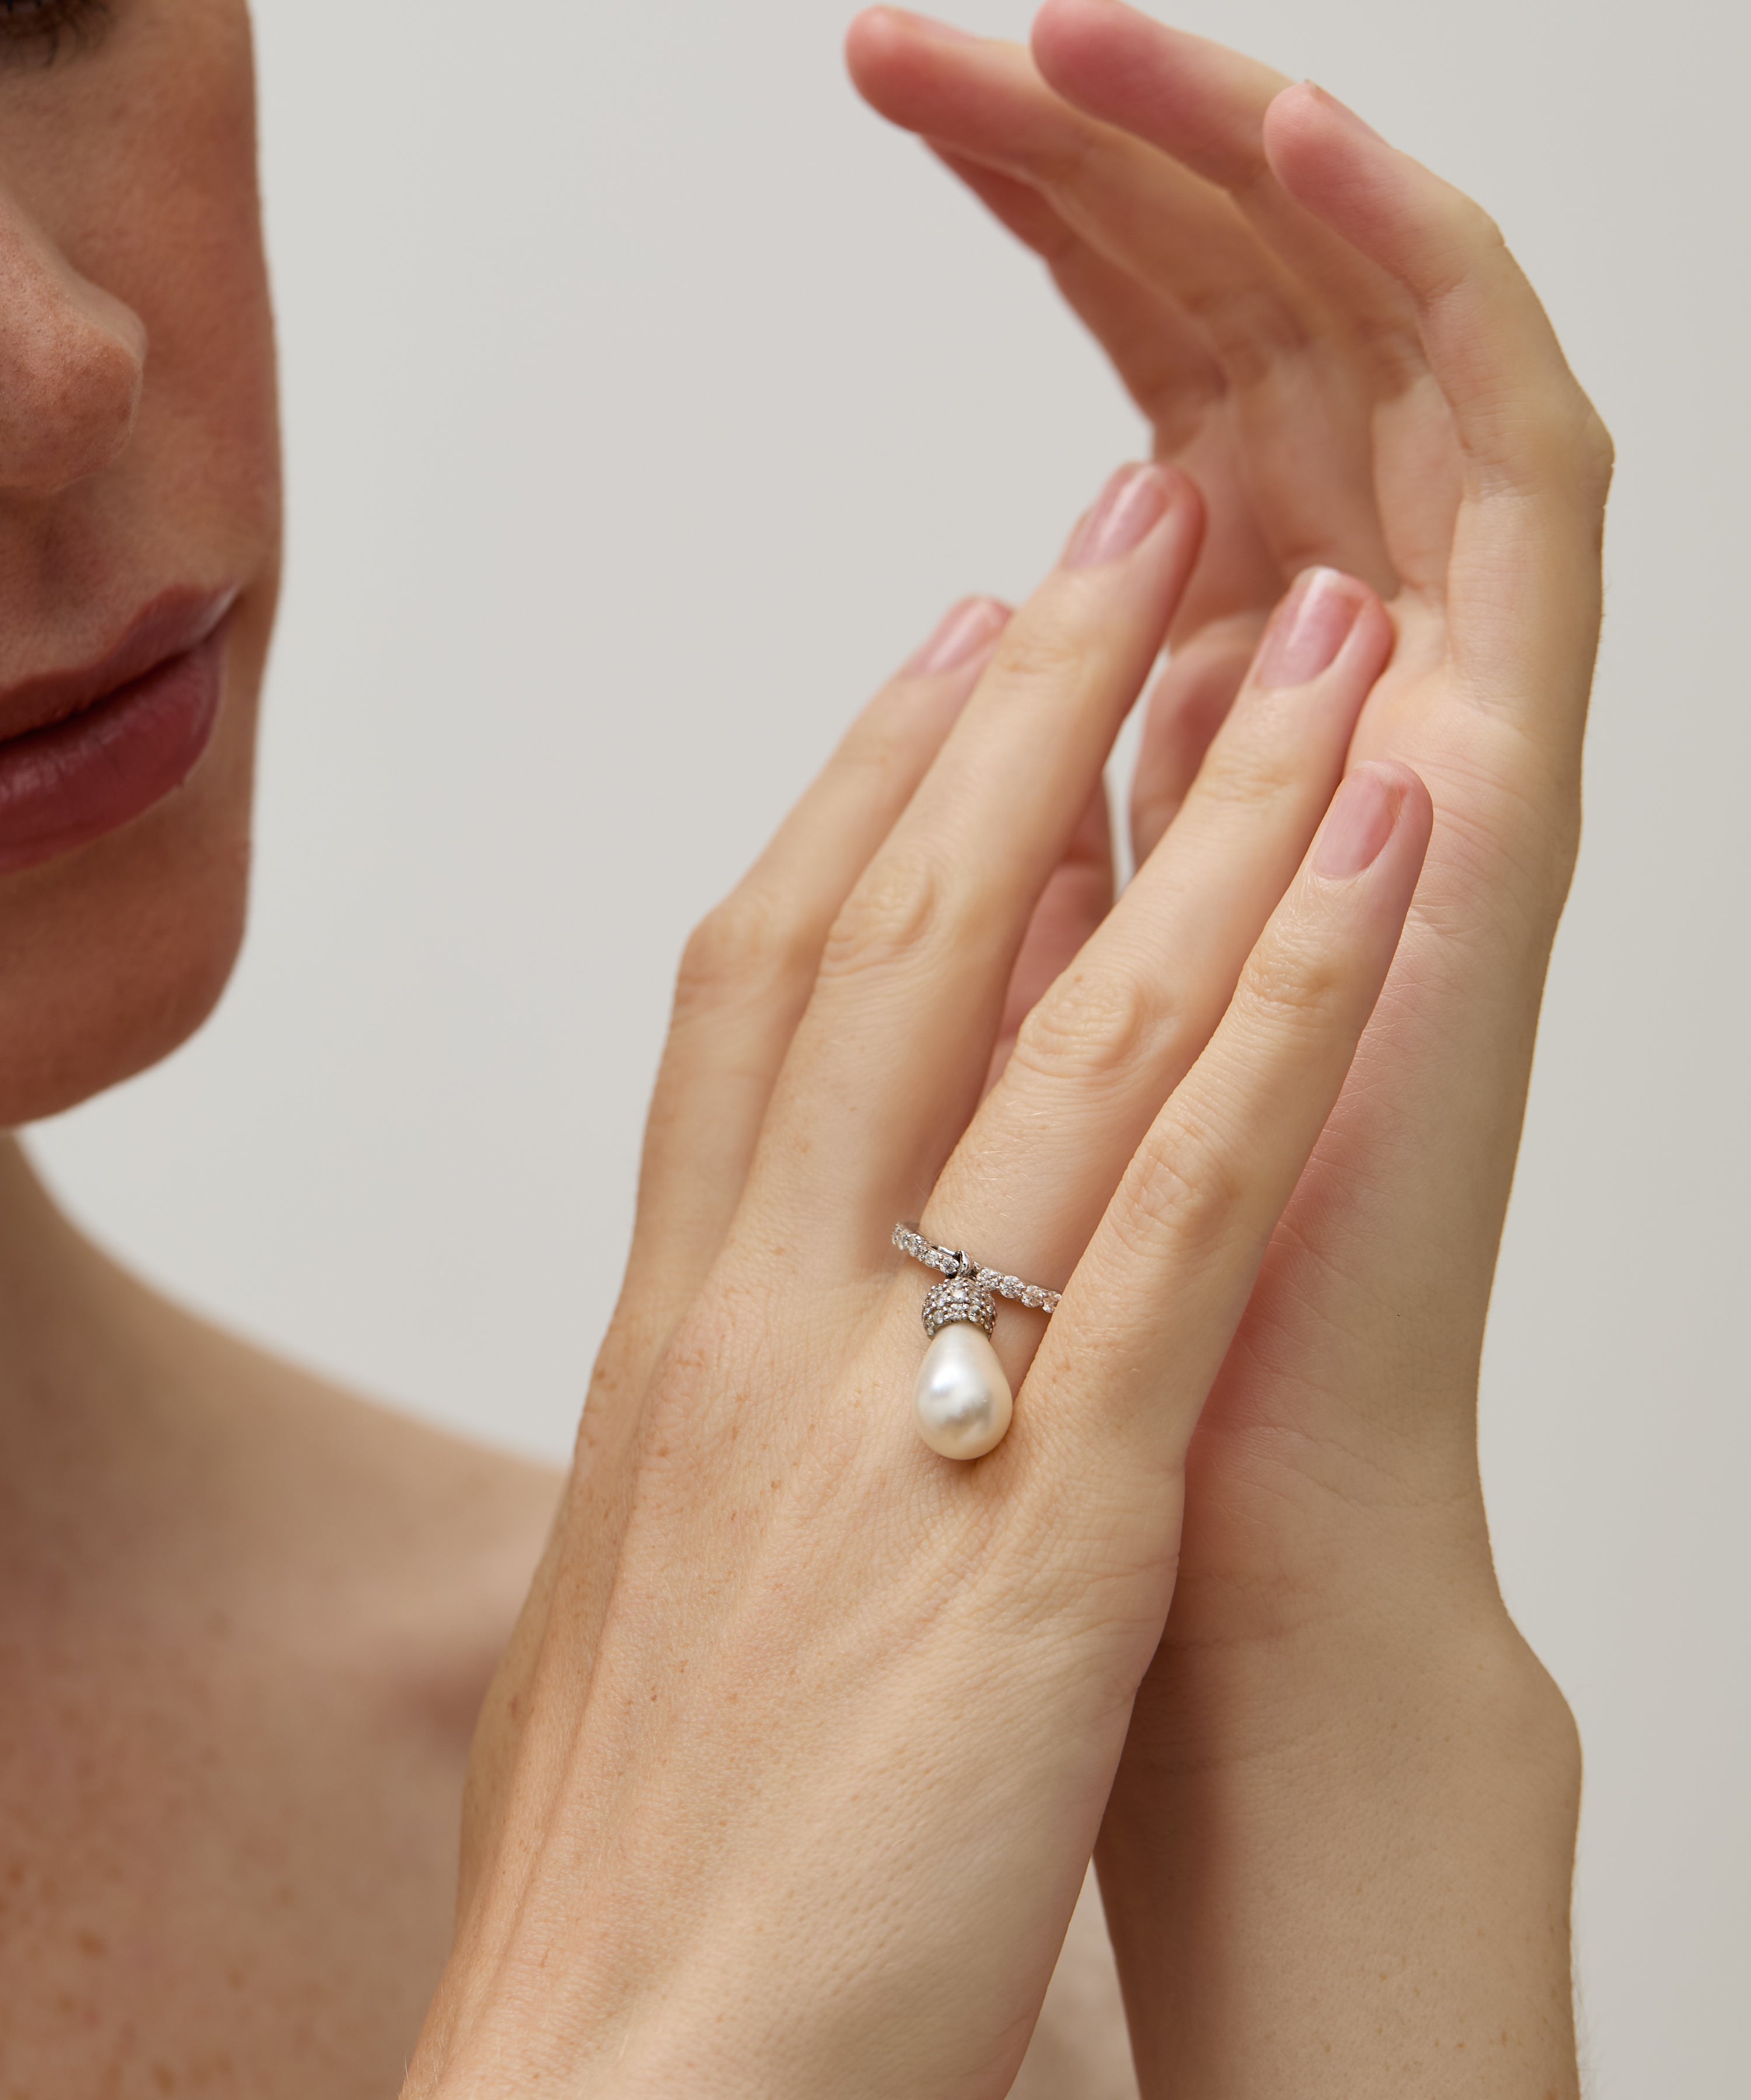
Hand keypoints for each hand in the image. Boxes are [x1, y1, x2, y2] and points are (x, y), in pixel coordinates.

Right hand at [404, 468, 1429, 2097]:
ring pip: (1051, 1029)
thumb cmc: (654, 1846)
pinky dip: (1276, 1015)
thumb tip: (786, 1276)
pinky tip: (1363, 863)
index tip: (939, 660)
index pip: (759, 988)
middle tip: (1108, 532)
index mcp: (678, 1327)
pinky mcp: (1041, 1518)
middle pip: (887, 941)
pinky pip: (1173, 1210)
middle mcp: (768, 1311)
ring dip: (1186, 805)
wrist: (616, 2093)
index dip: (854, 794)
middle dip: (1013, 714)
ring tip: (1289, 628)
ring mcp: (901, 1395)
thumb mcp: (669, 1555)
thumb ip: (730, 1391)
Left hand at [847, 0, 1607, 2092]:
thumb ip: (1013, 808)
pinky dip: (1428, 280)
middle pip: (1254, 345)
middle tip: (949, 30)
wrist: (1188, 1510)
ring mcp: (1445, 734)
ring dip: (1252, 172)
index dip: (1043, 219)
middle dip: (1110, 165)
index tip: (895, 87)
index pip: (1148, 390)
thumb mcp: (993, 980)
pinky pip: (1517, 475)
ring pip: (1380, 365)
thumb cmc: (1068, 1278)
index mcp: (1207, 729)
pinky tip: (1304, 138)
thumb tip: (985, 628)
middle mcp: (1336, 712)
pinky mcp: (1522, 786)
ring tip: (1105, 22)